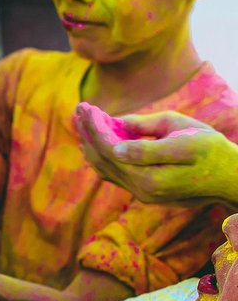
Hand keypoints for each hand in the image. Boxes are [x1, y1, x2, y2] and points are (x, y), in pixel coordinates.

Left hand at [76, 105, 237, 207]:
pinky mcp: (145, 193)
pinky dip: (100, 158)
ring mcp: (142, 194)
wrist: (231, 178)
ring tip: (81, 122)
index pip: (110, 148)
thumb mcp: (183, 136)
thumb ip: (146, 139)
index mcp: (149, 176)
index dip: (95, 126)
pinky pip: (114, 175)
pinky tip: (91, 145)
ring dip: (90, 146)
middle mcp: (140, 190)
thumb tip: (114, 138)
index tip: (86, 106)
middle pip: (102, 159)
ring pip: (105, 169)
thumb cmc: (211, 150)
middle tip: (78, 109)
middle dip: (88, 132)